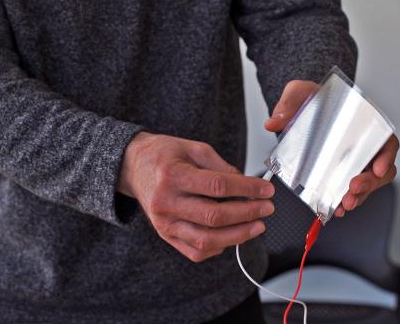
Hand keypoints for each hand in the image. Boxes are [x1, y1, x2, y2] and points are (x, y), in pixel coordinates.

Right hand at [118, 132, 274, 261]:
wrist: (133, 167)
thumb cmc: (163, 156)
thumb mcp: (192, 148)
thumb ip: (220, 166)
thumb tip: (245, 184)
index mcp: (173, 176)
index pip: (218, 186)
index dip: (247, 189)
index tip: (266, 190)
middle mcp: (166, 202)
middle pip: (214, 216)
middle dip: (248, 213)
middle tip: (267, 208)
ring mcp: (164, 223)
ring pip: (207, 239)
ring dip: (238, 235)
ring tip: (257, 226)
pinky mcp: (165, 235)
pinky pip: (195, 251)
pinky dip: (218, 247)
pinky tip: (232, 236)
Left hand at [264, 80, 399, 217]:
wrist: (300, 107)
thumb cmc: (309, 97)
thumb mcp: (299, 92)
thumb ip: (290, 103)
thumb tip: (274, 122)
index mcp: (362, 121)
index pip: (386, 140)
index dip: (386, 155)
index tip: (378, 168)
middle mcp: (362, 143)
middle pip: (380, 167)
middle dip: (369, 183)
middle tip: (353, 190)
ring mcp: (352, 159)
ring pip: (368, 182)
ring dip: (359, 196)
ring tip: (345, 204)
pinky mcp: (339, 171)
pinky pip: (349, 188)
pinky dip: (344, 200)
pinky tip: (336, 208)